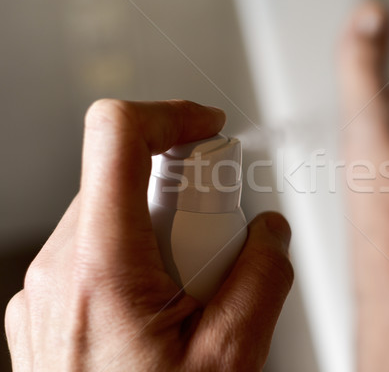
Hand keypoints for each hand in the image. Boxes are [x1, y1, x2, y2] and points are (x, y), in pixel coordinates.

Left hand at [4, 99, 293, 370]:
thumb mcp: (230, 359)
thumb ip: (263, 278)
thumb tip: (269, 231)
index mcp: (100, 270)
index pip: (118, 136)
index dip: (171, 114)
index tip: (207, 128)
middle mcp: (59, 270)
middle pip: (128, 180)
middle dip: (187, 199)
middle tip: (220, 248)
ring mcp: (47, 290)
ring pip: (117, 216)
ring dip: (167, 234)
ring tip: (195, 295)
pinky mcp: (49, 305)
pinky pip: (100, 250)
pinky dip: (142, 259)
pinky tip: (167, 311)